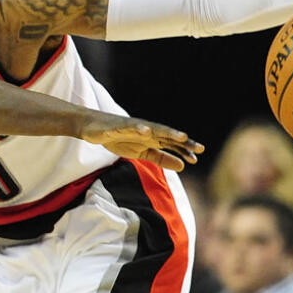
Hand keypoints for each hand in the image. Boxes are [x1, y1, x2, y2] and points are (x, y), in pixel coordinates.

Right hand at [81, 116, 203, 171]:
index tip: (196, 158)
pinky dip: (138, 129)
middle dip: (182, 141)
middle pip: (167, 136)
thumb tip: (182, 166)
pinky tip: (146, 131)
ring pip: (153, 130)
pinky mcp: (119, 126)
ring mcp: (134, 127)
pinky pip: (129, 127)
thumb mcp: (141, 153)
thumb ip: (161, 158)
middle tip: (199, 147)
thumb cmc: (119, 139)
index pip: (171, 144)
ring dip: (167, 132)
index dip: (183, 150)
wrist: (93, 128)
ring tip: (180, 136)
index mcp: (152, 138)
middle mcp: (146, 131)